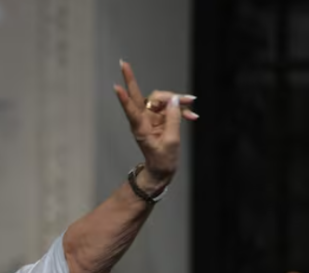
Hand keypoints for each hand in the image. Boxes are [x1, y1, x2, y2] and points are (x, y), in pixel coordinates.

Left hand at [113, 60, 197, 188]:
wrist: (162, 170)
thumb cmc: (163, 160)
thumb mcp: (171, 141)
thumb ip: (173, 119)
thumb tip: (173, 100)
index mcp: (140, 128)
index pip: (131, 109)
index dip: (125, 98)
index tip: (116, 86)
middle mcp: (143, 120)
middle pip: (146, 97)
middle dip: (140, 83)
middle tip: (127, 66)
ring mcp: (152, 118)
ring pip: (162, 100)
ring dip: (177, 100)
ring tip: (192, 104)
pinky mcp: (160, 119)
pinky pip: (171, 108)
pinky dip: (182, 110)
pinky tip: (193, 116)